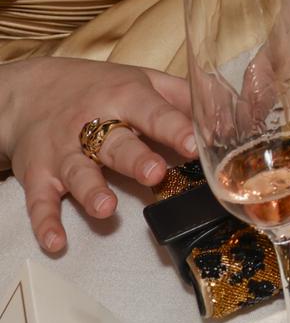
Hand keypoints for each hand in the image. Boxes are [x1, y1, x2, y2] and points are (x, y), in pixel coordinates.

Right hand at [0, 58, 195, 253]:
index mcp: (125, 97)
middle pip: (116, 144)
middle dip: (136, 159)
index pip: (154, 113)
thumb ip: (182, 99)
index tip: (195, 146)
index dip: (175, 129)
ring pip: (78, 172)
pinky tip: (56, 241)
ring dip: (91, 190)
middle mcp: (92, 123)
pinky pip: (39, 201)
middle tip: (156, 173)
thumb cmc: (98, 88)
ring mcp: (63, 152)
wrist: (29, 93)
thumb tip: (227, 120)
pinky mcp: (37, 175)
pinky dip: (45, 223)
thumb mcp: (143, 81)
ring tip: (107, 208)